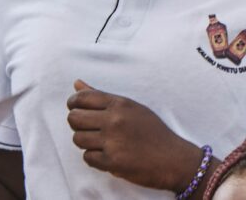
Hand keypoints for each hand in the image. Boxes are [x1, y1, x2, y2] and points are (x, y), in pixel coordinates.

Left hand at [66, 80, 205, 191]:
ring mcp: (112, 141)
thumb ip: (102, 97)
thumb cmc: (153, 131)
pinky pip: (87, 157)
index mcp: (120, 104)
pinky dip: (94, 158)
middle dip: (77, 124)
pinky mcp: (111, 162)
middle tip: (88, 127)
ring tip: (100, 142)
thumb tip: (77, 83)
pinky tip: (107, 154)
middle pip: (74, 118)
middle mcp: (114, 120)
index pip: (82, 98)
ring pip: (78, 138)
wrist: (172, 158)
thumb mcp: (131, 108)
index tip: (76, 108)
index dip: (73, 103)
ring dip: (86, 142)